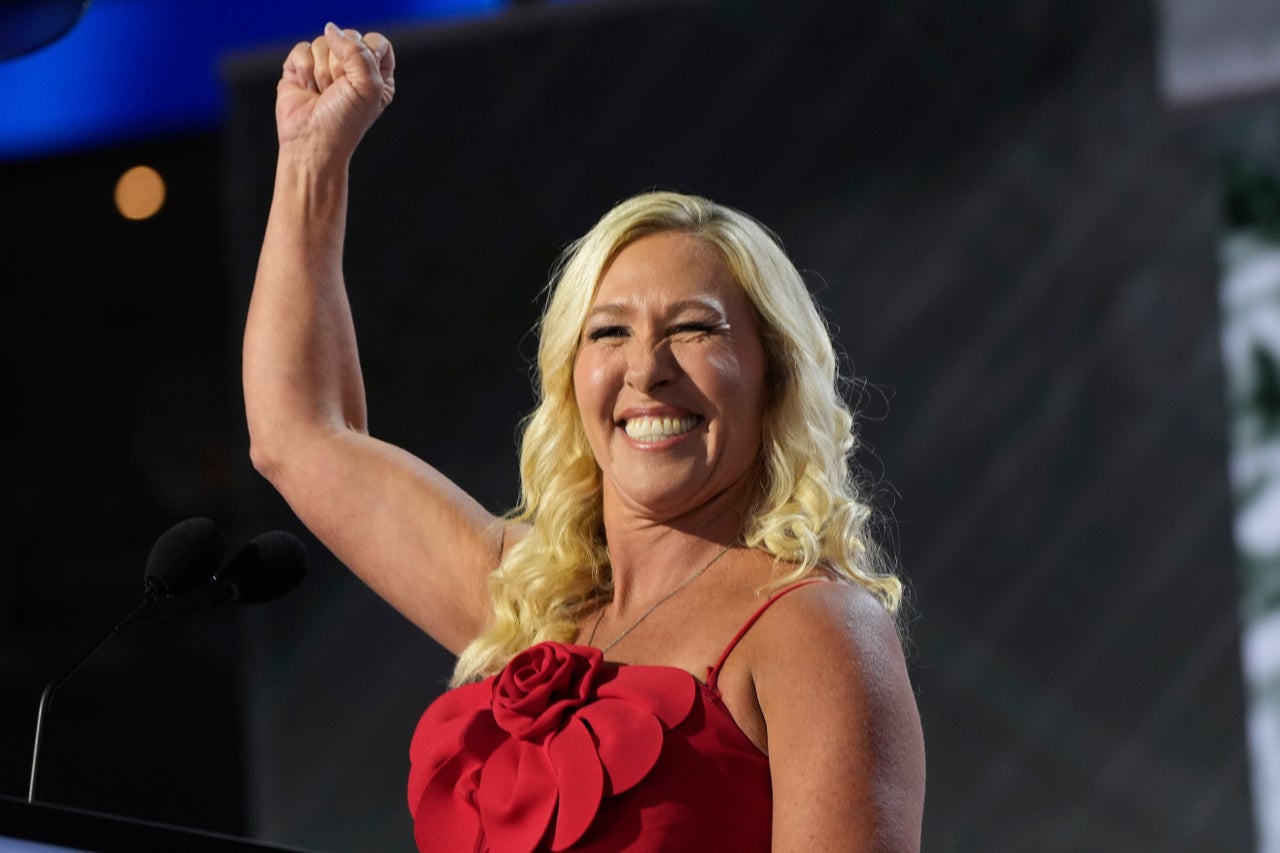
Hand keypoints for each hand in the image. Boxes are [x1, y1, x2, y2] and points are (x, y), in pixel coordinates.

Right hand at [276, 22, 395, 155]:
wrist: (312, 142)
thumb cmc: (344, 122)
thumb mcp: (367, 86)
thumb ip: (357, 51)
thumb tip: (331, 29)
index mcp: (377, 74)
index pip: (375, 41)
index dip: (366, 53)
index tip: (360, 78)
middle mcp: (352, 68)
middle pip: (347, 38)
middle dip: (340, 67)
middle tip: (337, 91)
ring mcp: (325, 66)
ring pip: (323, 42)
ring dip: (321, 72)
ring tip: (322, 94)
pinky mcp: (301, 68)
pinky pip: (302, 49)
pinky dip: (304, 70)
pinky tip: (307, 90)